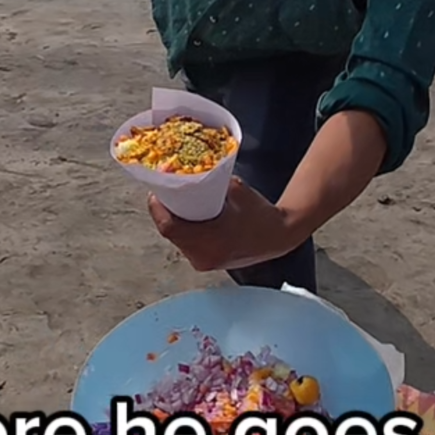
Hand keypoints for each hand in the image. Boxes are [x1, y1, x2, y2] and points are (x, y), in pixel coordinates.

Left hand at [147, 179, 297, 272]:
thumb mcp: (237, 189)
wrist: (279, 235)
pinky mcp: (208, 263)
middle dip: (164, 213)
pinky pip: (187, 246)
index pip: (169, 228)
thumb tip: (193, 170)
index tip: (155, 193)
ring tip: (174, 205)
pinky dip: (184, 232)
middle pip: (170, 234)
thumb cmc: (260, 214)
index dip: (157, 209)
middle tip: (164, 195)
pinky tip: (186, 219)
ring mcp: (205, 263)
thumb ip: (214, 181)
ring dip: (173, 223)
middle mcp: (204, 257)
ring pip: (177, 241)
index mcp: (210, 241)